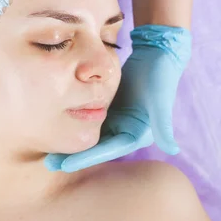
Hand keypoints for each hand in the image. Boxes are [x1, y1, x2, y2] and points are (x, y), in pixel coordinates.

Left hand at [45, 25, 191, 172]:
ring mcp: (116, 118)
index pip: (106, 150)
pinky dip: (74, 124)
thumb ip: (163, 124)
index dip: (85, 159)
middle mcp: (125, 130)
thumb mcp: (159, 100)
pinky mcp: (109, 106)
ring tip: (48, 150)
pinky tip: (56, 127)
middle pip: (94, 147)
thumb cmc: (160, 76)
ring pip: (89, 134)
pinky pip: (88, 118)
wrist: (158, 54)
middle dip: (73, 156)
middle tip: (49, 163)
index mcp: (136, 134)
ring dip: (71, 142)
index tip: (63, 166)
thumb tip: (172, 148)